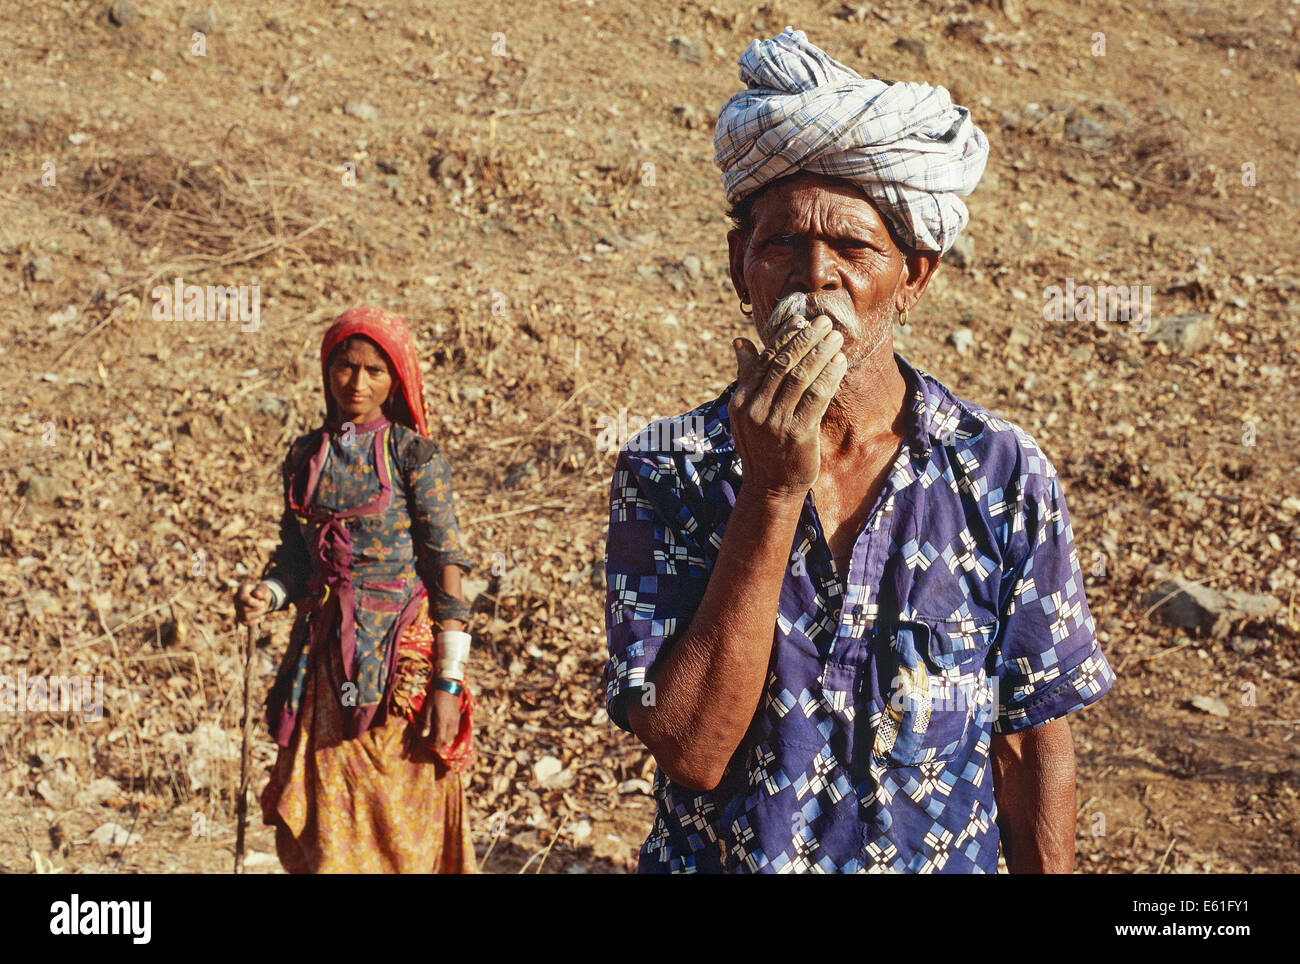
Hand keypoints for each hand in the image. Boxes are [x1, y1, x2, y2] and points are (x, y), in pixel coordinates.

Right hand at [235, 581, 271, 624]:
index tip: (262, 602)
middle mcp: (236, 599)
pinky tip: (259, 616)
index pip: (242, 598)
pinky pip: (246, 623)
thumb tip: (257, 594)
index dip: (253, 602)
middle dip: (258, 608)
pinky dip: (255, 621)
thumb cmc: (262, 592)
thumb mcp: (265, 589)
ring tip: (262, 608)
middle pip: (244, 609)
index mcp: (241, 589)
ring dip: (258, 614)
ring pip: (245, 617)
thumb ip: (262, 591)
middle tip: (264, 604)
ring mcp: (237, 609)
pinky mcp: (240, 617)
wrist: (262, 598)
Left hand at [419, 686, 461, 747]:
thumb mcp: (428, 708)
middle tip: (433, 741)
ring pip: (453, 736)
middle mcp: (450, 722)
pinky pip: (456, 729)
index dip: (435, 744)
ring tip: (439, 737)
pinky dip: (451, 733)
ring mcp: (456, 719)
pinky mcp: (458, 716)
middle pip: (447, 739)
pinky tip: (445, 730)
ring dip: (446, 739)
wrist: (448, 685)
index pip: (440, 738)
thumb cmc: (435, 696)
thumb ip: (427, 723)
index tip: (430, 745)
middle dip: (440, 743)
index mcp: (441, 720)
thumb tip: (424, 735)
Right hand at [728, 313, 847, 496]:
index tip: (801, 319)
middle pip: (784, 364)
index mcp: (741, 401)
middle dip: (807, 339)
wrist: (770, 488)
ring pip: (801, 376)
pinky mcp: (798, 433)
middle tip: (825, 322)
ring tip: (836, 338)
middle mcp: (755, 410)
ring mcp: (775, 422)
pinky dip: (829, 376)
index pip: (765, 359)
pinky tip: (839, 362)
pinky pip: (817, 396)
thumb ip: (747, 376)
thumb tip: (740, 341)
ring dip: (821, 353)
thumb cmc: (763, 446)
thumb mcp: (746, 413)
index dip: (785, 337)